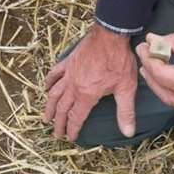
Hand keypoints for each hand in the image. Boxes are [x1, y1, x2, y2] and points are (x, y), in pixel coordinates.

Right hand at [44, 24, 138, 141]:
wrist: (110, 36)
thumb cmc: (119, 61)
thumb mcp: (126, 88)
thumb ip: (125, 112)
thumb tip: (128, 132)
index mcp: (87, 95)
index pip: (76, 117)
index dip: (72, 129)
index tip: (69, 138)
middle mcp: (74, 86)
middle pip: (62, 108)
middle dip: (58, 123)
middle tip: (55, 134)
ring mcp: (69, 73)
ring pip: (54, 93)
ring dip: (49, 107)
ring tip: (45, 117)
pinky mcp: (69, 62)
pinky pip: (55, 73)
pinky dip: (49, 81)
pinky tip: (45, 87)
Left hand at [136, 19, 173, 108]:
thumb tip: (154, 42)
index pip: (173, 79)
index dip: (154, 66)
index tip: (145, 49)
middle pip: (169, 92)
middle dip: (150, 73)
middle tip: (143, 53)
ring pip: (173, 99)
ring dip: (156, 83)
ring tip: (148, 64)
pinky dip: (167, 89)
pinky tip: (161, 76)